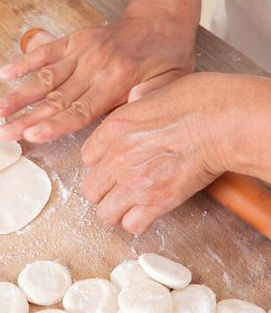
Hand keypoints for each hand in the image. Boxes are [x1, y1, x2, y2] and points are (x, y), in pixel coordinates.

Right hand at [0, 6, 197, 142]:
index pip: (79, 110)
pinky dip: (23, 62)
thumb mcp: (171, 83)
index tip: (31, 135)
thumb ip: (149, 101)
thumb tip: (128, 113)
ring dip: (18, 95)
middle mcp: (94, 68)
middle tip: (2, 132)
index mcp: (116, 83)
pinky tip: (3, 75)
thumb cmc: (166, 57)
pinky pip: (45, 52)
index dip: (53, 124)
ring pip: (44, 78)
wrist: (161, 21)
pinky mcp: (74, 40)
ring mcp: (81, 52)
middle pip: (54, 99)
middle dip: (25, 118)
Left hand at [80, 72, 270, 233]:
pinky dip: (138, 222)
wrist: (225, 122)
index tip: (112, 164)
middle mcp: (118, 158)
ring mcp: (134, 183)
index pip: (86, 157)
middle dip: (105, 190)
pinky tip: (147, 212)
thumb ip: (140, 100)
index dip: (101, 163)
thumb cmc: (201, 102)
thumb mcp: (158, 88)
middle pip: (91, 189)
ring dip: (117, 211)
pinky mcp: (156, 202)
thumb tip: (136, 98)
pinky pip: (132, 224)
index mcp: (114, 128)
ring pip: (105, 213)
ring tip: (130, 205)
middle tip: (120, 188)